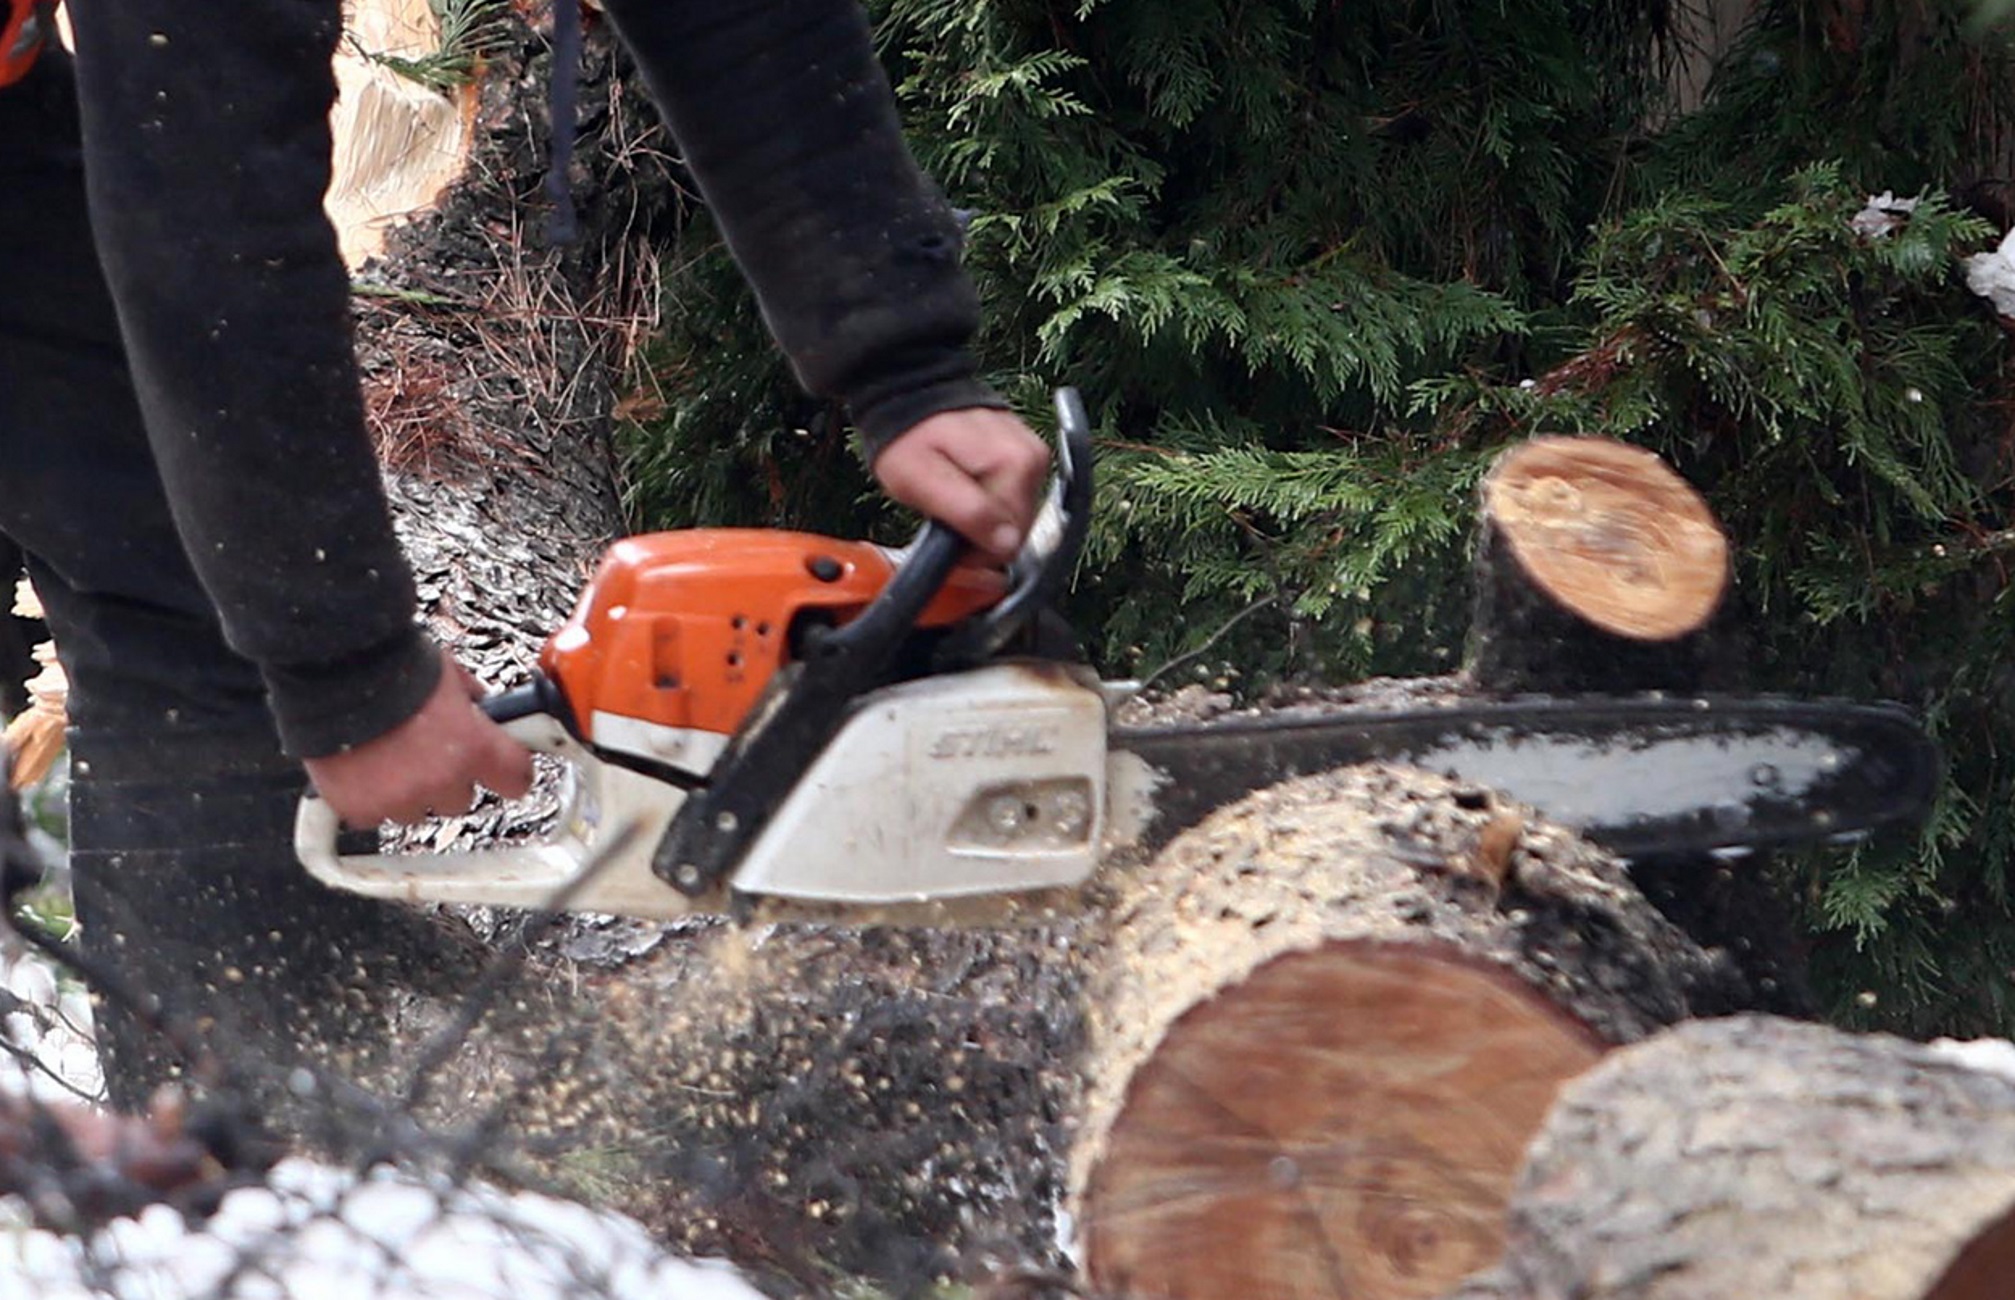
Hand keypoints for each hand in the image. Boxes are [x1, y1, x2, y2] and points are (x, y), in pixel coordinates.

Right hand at [301, 649, 534, 825]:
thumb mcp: (450, 675)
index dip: (509, 773)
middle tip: (428, 752)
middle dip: (448, 780)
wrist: (334, 669)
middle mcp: (442, 780)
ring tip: (389, 757)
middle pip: (460, 800)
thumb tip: (484, 708)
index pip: (516, 780)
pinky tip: (361, 768)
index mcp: (475, 747)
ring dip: (408, 792)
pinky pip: (373, 815)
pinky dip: (367, 797)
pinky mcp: (360, 807)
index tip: (505, 772)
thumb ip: (472, 701)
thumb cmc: (393, 664)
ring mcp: (400, 798)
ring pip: (415, 811)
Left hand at [871, 407, 1050, 563]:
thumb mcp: (922, 480)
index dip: (973, 549)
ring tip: (954, 490)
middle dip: (979, 531)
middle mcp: (1033, 459)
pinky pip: (1012, 499)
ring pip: (1013, 519)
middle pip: (1015, 531)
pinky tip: (966, 482)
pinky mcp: (1026, 457)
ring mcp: (1032, 456)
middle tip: (946, 509)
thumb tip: (1006, 543)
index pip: (1009, 542)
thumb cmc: (908, 436)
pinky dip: (988, 499)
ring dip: (983, 516)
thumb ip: (967, 513)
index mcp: (1016, 466)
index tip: (947, 530)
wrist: (910, 394)